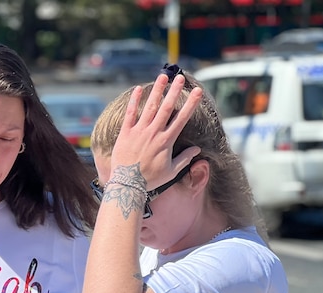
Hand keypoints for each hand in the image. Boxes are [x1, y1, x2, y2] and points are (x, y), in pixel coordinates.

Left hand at [110, 72, 202, 191]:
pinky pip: (130, 114)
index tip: (197, 92)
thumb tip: (197, 150)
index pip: (182, 118)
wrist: (127, 184)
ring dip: (157, 91)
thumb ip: (184, 159)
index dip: (190, 104)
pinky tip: (138, 89)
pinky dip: (134, 101)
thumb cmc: (150, 180)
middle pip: (167, 108)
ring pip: (150, 107)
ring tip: (162, 77)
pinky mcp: (125, 133)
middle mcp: (154, 133)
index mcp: (166, 141)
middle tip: (180, 78)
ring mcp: (139, 132)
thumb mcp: (170, 171)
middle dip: (174, 92)